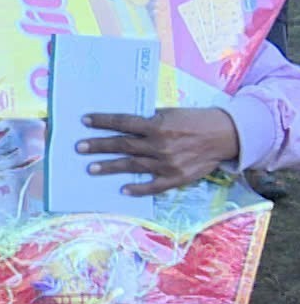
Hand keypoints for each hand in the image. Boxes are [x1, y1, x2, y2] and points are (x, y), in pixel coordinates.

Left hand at [77, 108, 241, 196]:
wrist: (225, 136)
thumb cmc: (195, 120)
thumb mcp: (170, 113)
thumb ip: (149, 120)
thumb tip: (123, 124)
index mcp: (157, 125)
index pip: (123, 122)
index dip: (103, 121)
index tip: (84, 121)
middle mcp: (160, 144)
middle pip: (123, 145)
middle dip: (99, 146)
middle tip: (79, 147)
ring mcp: (167, 163)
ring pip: (133, 166)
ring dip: (110, 167)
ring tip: (90, 169)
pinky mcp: (177, 178)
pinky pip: (154, 186)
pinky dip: (138, 188)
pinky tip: (123, 190)